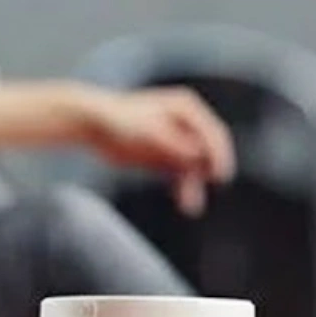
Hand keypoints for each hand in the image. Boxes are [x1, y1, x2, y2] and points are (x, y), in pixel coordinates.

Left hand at [83, 87, 236, 215]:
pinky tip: (185, 204)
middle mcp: (186, 125)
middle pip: (207, 152)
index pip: (214, 133)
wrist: (94, 126)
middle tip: (203, 193)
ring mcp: (177, 142)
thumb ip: (174, 144)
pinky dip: (184, 189)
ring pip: (195, 168)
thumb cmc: (121, 120)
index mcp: (187, 110)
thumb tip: (198, 155)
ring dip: (194, 186)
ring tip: (190, 207)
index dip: (220, 155)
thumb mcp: (150, 131)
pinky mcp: (165, 158)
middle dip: (207, 173)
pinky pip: (181, 176)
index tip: (221, 176)